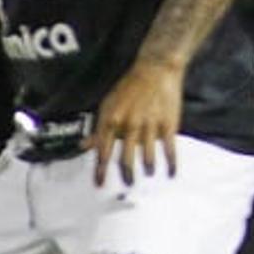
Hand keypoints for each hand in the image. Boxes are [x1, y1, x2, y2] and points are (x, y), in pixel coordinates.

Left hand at [91, 60, 183, 187]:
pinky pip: (168, 149)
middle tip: (127, 184)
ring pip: (146, 156)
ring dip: (146, 169)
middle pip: (125, 158)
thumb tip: (83, 146)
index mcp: (111, 120)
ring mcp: (149, 126)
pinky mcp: (167, 124)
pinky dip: (170, 163)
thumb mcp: (108, 105)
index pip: (103, 151)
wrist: (156, 69)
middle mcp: (128, 125)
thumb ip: (98, 128)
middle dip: (125, 175)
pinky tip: (170, 172)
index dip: (100, 170)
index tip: (99, 184)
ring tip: (147, 175)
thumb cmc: (129, 87)